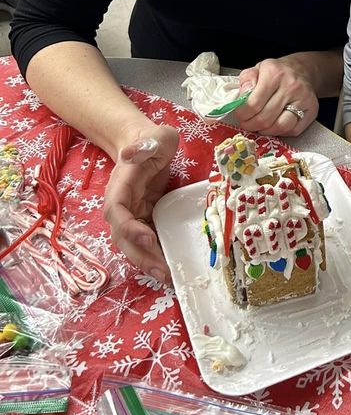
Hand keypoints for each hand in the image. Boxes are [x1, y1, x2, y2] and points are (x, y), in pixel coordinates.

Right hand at [103, 125, 179, 282]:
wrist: (149, 145)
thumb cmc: (152, 140)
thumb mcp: (156, 137)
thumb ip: (146, 144)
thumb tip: (129, 153)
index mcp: (120, 186)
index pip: (116, 211)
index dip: (128, 228)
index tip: (149, 237)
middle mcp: (121, 205)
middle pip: (122, 237)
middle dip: (140, 256)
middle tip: (163, 271)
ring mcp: (131, 215)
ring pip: (132, 245)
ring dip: (147, 262)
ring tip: (168, 277)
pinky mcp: (143, 220)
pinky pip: (145, 242)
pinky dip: (155, 256)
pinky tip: (170, 267)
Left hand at [235, 57, 317, 136]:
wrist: (301, 70)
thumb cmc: (276, 72)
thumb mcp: (257, 69)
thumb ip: (246, 81)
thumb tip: (241, 98)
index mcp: (274, 74)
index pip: (254, 103)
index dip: (242, 114)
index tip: (239, 115)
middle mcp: (291, 86)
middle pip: (265, 118)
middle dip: (251, 125)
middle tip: (246, 123)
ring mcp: (303, 99)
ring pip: (280, 126)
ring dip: (265, 131)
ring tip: (259, 126)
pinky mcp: (312, 110)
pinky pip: (293, 130)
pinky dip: (280, 132)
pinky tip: (274, 125)